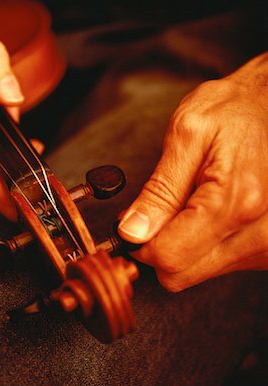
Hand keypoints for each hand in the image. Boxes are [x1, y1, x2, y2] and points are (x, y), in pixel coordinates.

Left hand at [118, 52, 267, 290]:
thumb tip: (132, 231)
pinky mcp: (266, 250)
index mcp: (237, 201)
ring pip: (196, 273)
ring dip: (182, 244)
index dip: (141, 244)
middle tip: (161, 210)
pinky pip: (216, 266)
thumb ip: (159, 190)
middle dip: (160, 246)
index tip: (134, 224)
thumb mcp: (186, 137)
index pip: (170, 256)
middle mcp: (260, 232)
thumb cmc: (231, 112)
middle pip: (181, 274)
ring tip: (192, 203)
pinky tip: (209, 214)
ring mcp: (267, 245)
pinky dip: (201, 245)